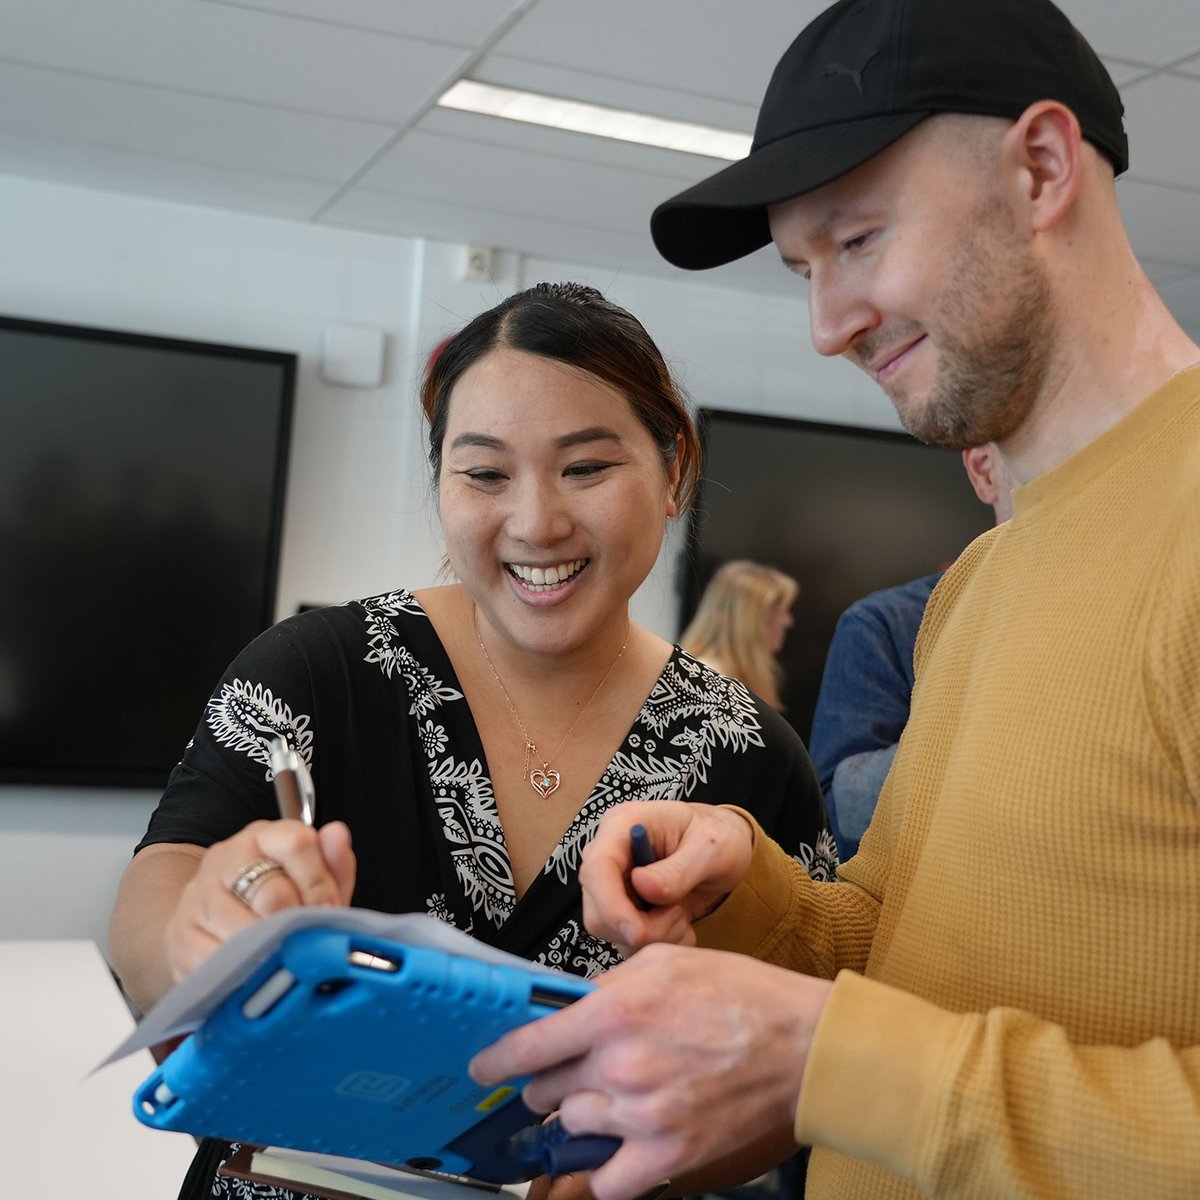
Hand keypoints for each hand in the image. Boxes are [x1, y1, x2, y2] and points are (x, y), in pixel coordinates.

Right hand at [164, 818, 355, 983]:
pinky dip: (244, 970)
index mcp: (263, 836)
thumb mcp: (311, 882)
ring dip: (272, 950)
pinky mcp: (181, 937)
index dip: (320, 883)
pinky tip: (254, 970)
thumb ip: (332, 863)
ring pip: (245, 928)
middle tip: (306, 939)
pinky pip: (219, 959)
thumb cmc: (273, 905)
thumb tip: (337, 834)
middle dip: (298, 922)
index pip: (297, 843)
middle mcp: (225, 858)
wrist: (212, 930)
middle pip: (273, 892)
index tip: (330, 909)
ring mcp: (198, 897)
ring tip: (283, 957)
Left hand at [470, 943, 831, 1199]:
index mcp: (615, 1012)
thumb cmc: (741, 996)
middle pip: (545, 1090)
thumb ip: (609, 986)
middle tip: (575, 1072)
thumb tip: (572, 1006)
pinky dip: (607, 1168)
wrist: (801, 1046)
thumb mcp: (666, 962)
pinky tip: (620, 1146)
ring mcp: (641, 1115)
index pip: (528, 1045)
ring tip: (618, 1097)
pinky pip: (607, 1181)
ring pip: (572, 1128)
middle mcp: (620, 1065)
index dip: (496, 1060)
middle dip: (551, 1081)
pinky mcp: (666, 1156)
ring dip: (584, 1115)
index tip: (483, 1068)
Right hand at [578, 802, 754, 953]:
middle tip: (680, 914)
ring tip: (683, 914)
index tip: (637, 931)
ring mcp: (612, 884)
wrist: (725, 850)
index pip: (597, 868)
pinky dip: (656, 943)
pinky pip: (626, 942)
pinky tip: (679, 924)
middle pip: (598, 910)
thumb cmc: (718, 836)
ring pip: (612, 932)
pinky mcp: (620, 908)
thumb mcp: (711, 847)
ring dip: (653, 936)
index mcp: (622, 825)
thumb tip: (641, 885)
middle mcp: (609, 855)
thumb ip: (680, 869)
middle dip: (641, 926)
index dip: (610, 904)